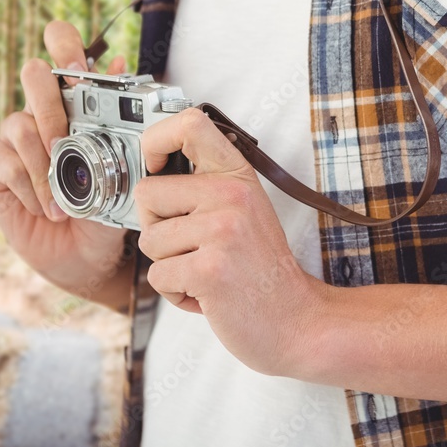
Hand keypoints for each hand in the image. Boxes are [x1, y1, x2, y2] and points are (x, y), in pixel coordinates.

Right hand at [0, 21, 130, 304]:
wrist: (87, 262)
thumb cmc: (108, 215)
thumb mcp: (126, 175)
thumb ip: (121, 126)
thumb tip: (121, 69)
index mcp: (80, 107)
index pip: (65, 56)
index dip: (64, 44)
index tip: (77, 59)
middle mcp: (45, 115)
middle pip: (33, 76)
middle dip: (49, 105)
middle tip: (64, 141)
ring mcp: (18, 139)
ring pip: (19, 123)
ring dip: (43, 166)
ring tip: (63, 201)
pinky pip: (4, 160)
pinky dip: (28, 187)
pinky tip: (45, 208)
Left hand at [134, 108, 324, 375]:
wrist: (300, 322)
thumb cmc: (259, 270)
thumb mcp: (241, 211)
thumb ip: (203, 188)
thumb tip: (149, 170)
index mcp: (237, 175)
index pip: (189, 124)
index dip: (157, 139)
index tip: (156, 165)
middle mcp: (232, 195)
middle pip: (147, 193)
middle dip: (157, 227)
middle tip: (194, 247)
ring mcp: (222, 231)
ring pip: (149, 240)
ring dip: (169, 265)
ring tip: (205, 272)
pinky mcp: (210, 268)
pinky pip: (157, 276)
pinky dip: (175, 293)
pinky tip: (207, 294)